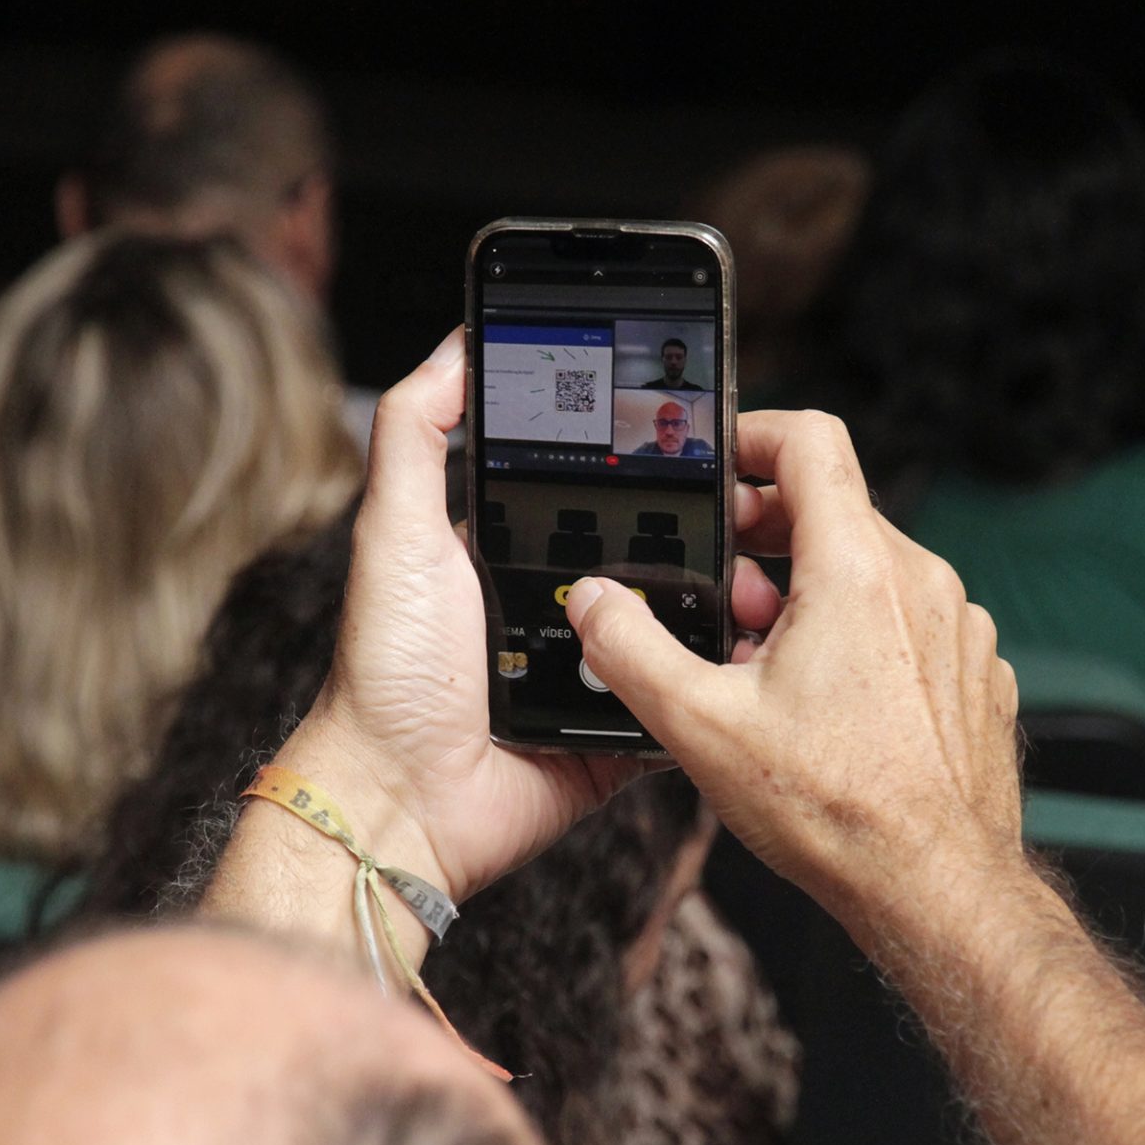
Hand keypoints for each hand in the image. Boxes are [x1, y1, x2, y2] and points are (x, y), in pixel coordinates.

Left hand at [282, 330, 779, 904]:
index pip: (587, 484)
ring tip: (758, 575)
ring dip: (714, 605)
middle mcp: (556, 605)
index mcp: (509, 549)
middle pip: (648, 549)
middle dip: (698, 528)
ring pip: (677, 624)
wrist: (404, 799)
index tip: (688, 419)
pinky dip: (707, 684)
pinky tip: (743, 653)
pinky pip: (680, 700)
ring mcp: (594, 672)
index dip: (636, 455)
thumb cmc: (386, 670)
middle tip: (748, 502)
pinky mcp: (620, 733)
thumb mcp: (394, 532)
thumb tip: (458, 344)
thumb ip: (415, 433)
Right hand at [564, 410, 1021, 939]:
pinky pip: (909, 622)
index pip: (811, 441)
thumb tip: (595, 603)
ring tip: (764, 660)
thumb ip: (631, 649)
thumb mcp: (700, 726)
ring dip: (810, 592)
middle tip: (721, 598)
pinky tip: (824, 699)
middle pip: (834, 510)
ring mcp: (958, 628)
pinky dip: (860, 635)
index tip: (719, 463)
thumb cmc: (835, 810)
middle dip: (766, 539)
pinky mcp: (976, 672)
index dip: (753, 435)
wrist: (935, 887)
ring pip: (871, 571)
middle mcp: (921, 582)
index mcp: (855, 570)